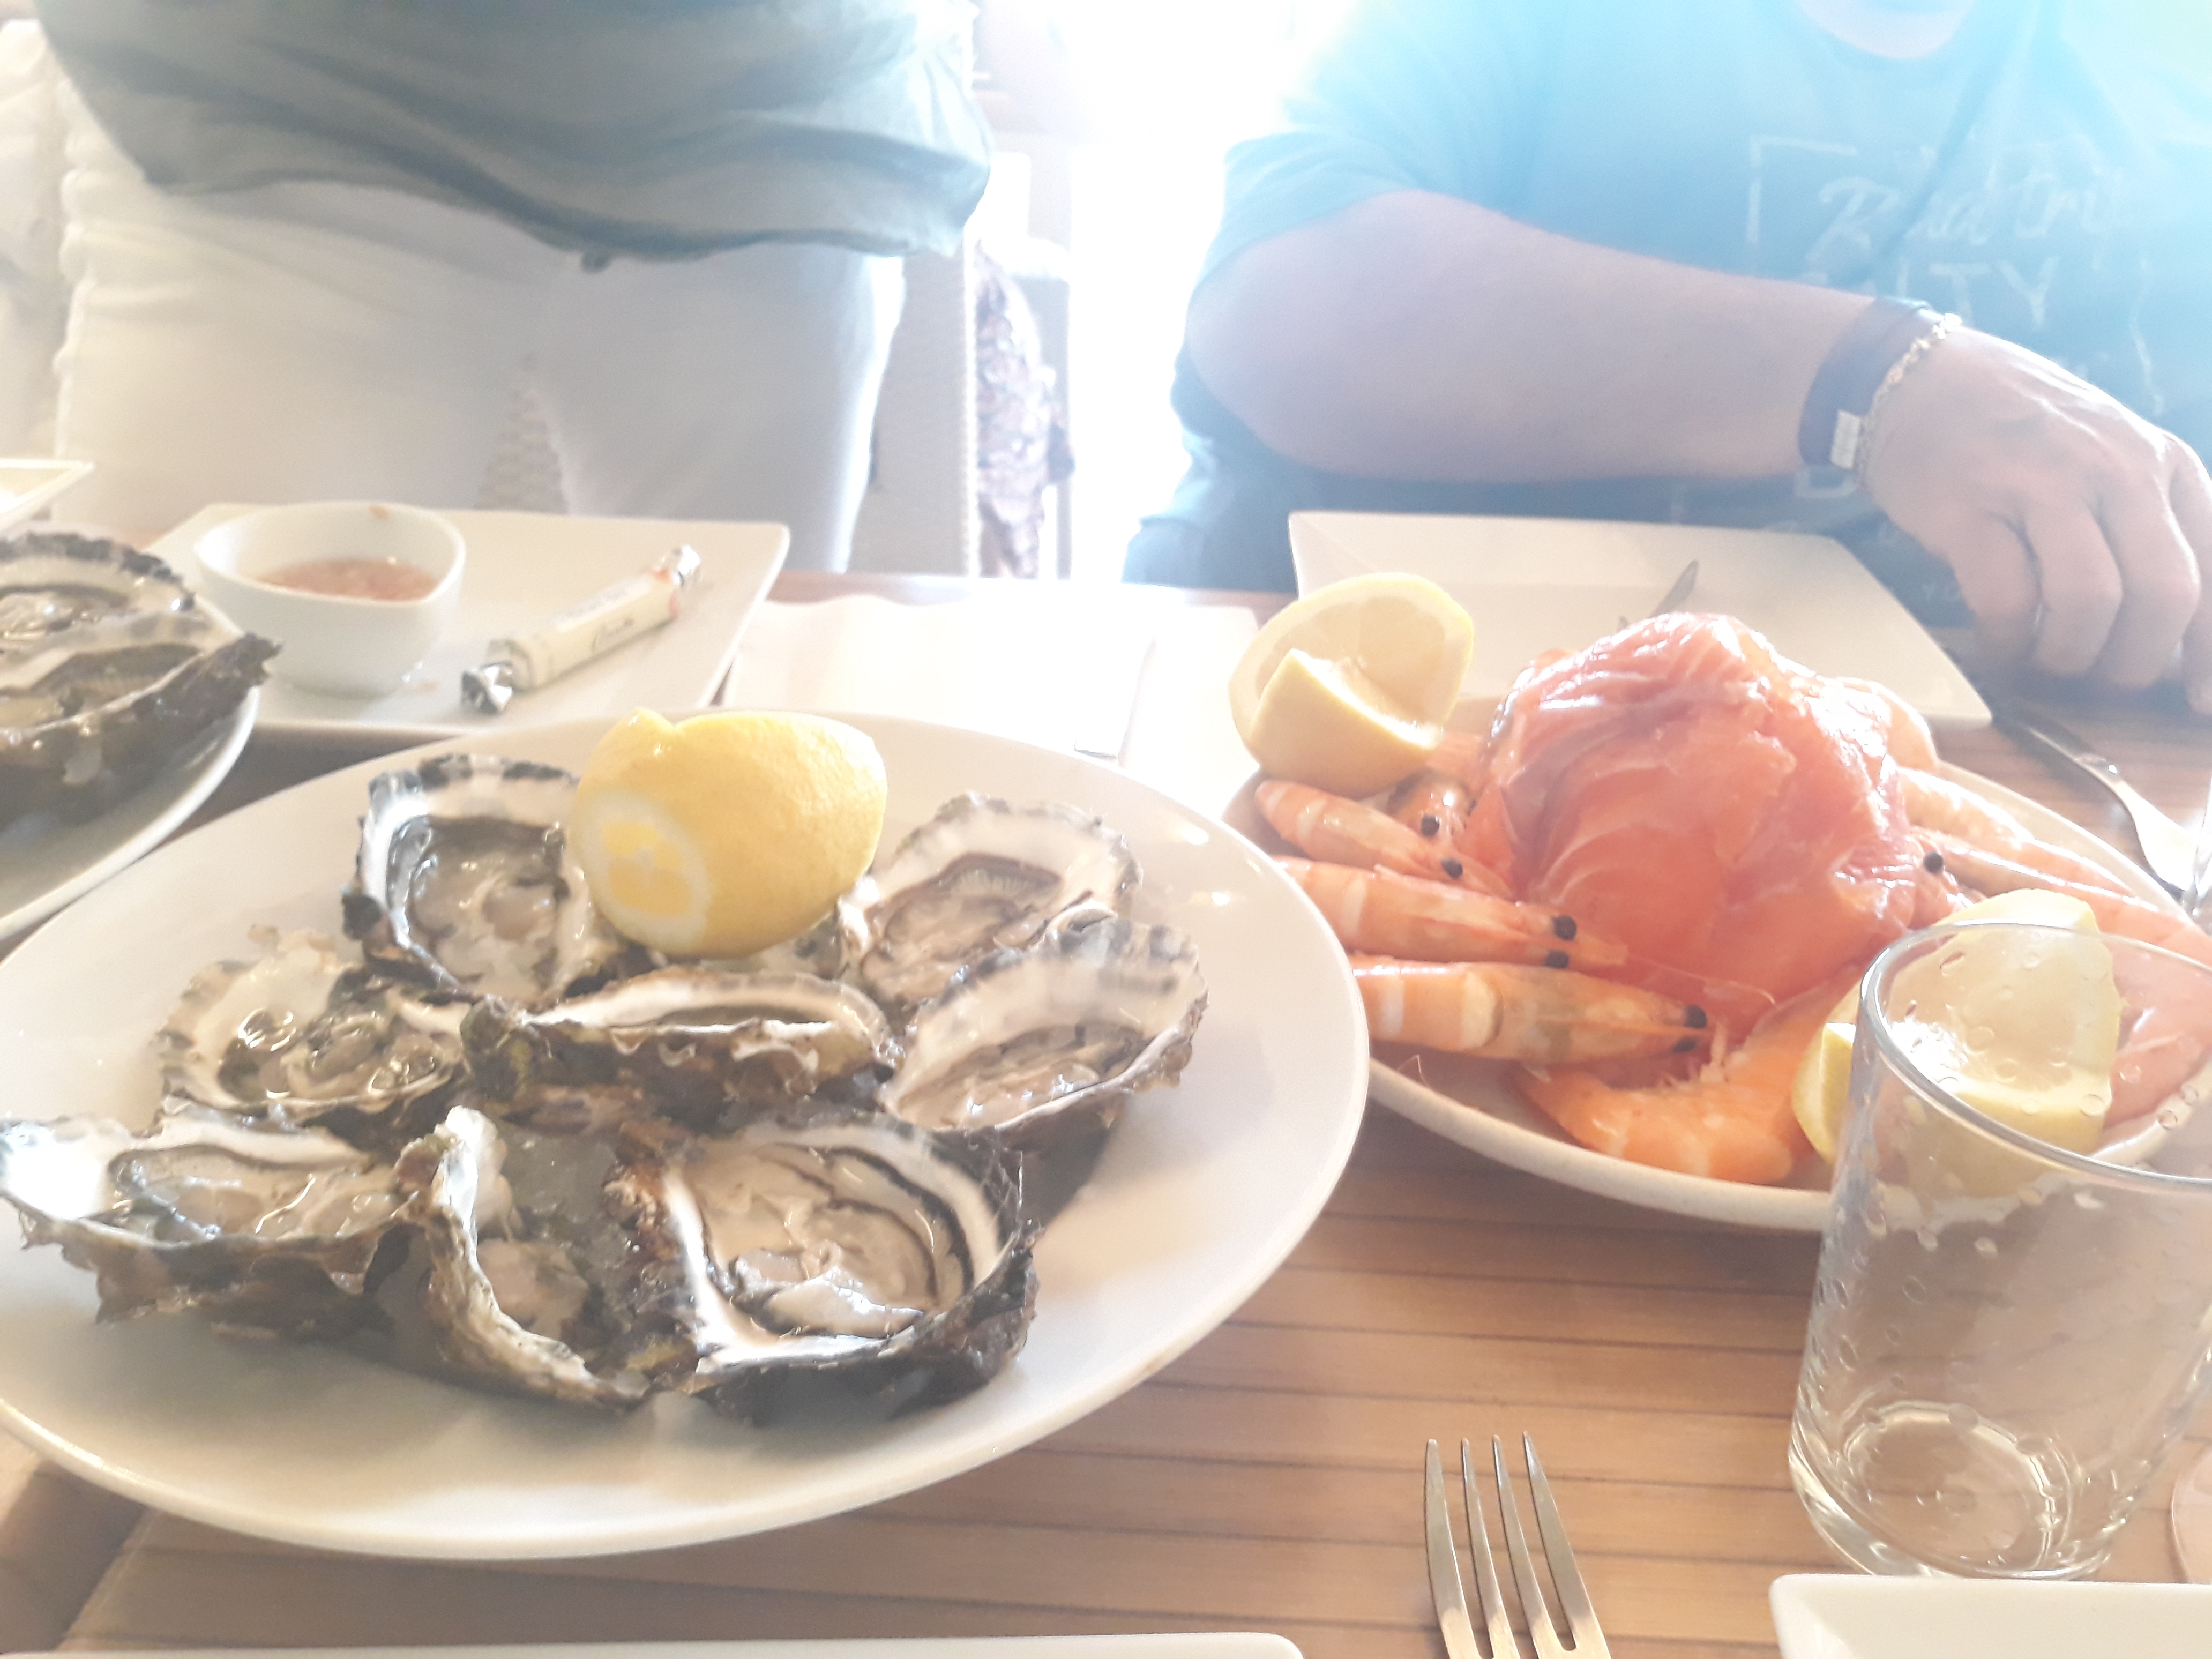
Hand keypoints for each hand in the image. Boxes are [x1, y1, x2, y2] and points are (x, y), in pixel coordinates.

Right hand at [1860, 328, 2211, 709]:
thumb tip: (2178, 636)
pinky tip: (1999, 643)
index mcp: (2165, 464)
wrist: (1915, 378)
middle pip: (2164, 594)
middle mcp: (2116, 469)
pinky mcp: (1971, 510)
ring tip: (2046, 661)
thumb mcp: (2113, 457)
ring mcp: (2041, 485)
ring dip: (2070, 656)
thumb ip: (2153, 526)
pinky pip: (2008, 600)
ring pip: (2091, 601)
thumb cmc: (2020, 432)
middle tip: (2102, 681)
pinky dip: (2007, 641)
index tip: (2200, 704)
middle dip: (2135, 662)